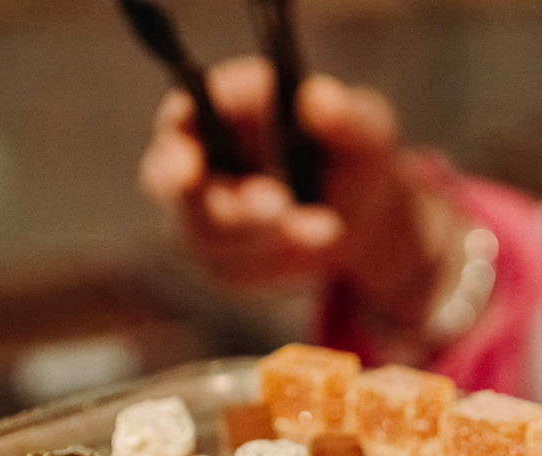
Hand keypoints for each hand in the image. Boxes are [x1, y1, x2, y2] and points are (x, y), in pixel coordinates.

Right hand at [140, 57, 446, 326]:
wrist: (357, 215)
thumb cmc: (351, 155)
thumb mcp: (366, 132)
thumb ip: (345, 118)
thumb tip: (318, 98)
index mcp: (222, 111)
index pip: (179, 122)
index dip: (175, 145)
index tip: (190, 170)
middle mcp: (198, 162)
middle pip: (179, 191)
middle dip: (232, 206)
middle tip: (280, 205)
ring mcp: (201, 216)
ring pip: (211, 240)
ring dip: (269, 238)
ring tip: (327, 229)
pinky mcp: (219, 261)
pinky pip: (235, 272)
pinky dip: (278, 264)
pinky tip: (315, 246)